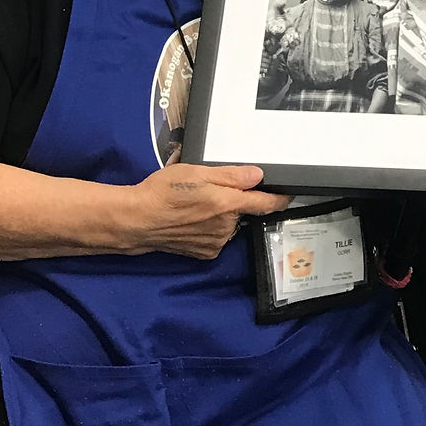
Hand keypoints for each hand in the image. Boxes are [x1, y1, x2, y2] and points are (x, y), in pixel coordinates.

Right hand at [122, 164, 290, 258]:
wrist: (138, 220)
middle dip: (232, 200)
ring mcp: (216, 243)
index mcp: (227, 204)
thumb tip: (257, 176)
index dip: (278, 198)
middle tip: (208, 189)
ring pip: (229, 223)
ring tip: (194, 205)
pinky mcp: (204, 253)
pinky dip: (210, 227)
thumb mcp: (197, 172)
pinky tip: (191, 219)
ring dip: (220, 214)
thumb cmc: (164, 192)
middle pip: (242, 210)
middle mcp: (226, 227)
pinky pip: (216, 236)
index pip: (264, 203)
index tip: (287, 194)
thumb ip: (231, 175)